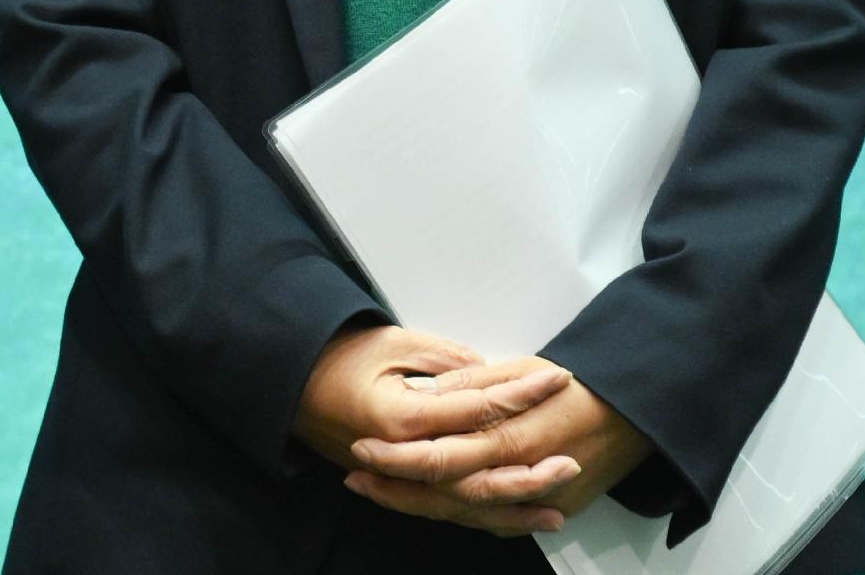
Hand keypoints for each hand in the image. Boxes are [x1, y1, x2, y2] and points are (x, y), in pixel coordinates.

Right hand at [296, 326, 585, 536]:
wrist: (292, 383)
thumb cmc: (339, 359)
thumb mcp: (391, 344)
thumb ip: (443, 360)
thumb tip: (490, 372)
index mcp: (402, 418)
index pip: (477, 409)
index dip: (520, 393)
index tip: (555, 379)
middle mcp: (405, 457)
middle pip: (479, 472)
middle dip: (530, 465)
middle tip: (573, 455)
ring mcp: (403, 477)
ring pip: (468, 503)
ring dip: (515, 505)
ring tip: (559, 503)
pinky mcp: (403, 486)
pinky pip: (449, 511)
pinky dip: (487, 519)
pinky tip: (519, 519)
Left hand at [348, 360, 653, 534]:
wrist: (634, 414)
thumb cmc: (576, 387)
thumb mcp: (519, 370)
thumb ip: (470, 387)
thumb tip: (424, 394)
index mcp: (510, 437)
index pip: (440, 458)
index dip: (396, 458)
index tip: (361, 448)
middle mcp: (521, 476)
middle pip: (445, 495)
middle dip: (395, 489)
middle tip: (356, 477)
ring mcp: (538, 502)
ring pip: (467, 514)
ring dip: (419, 505)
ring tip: (380, 490)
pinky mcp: (551, 511)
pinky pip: (497, 520)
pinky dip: (461, 515)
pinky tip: (430, 505)